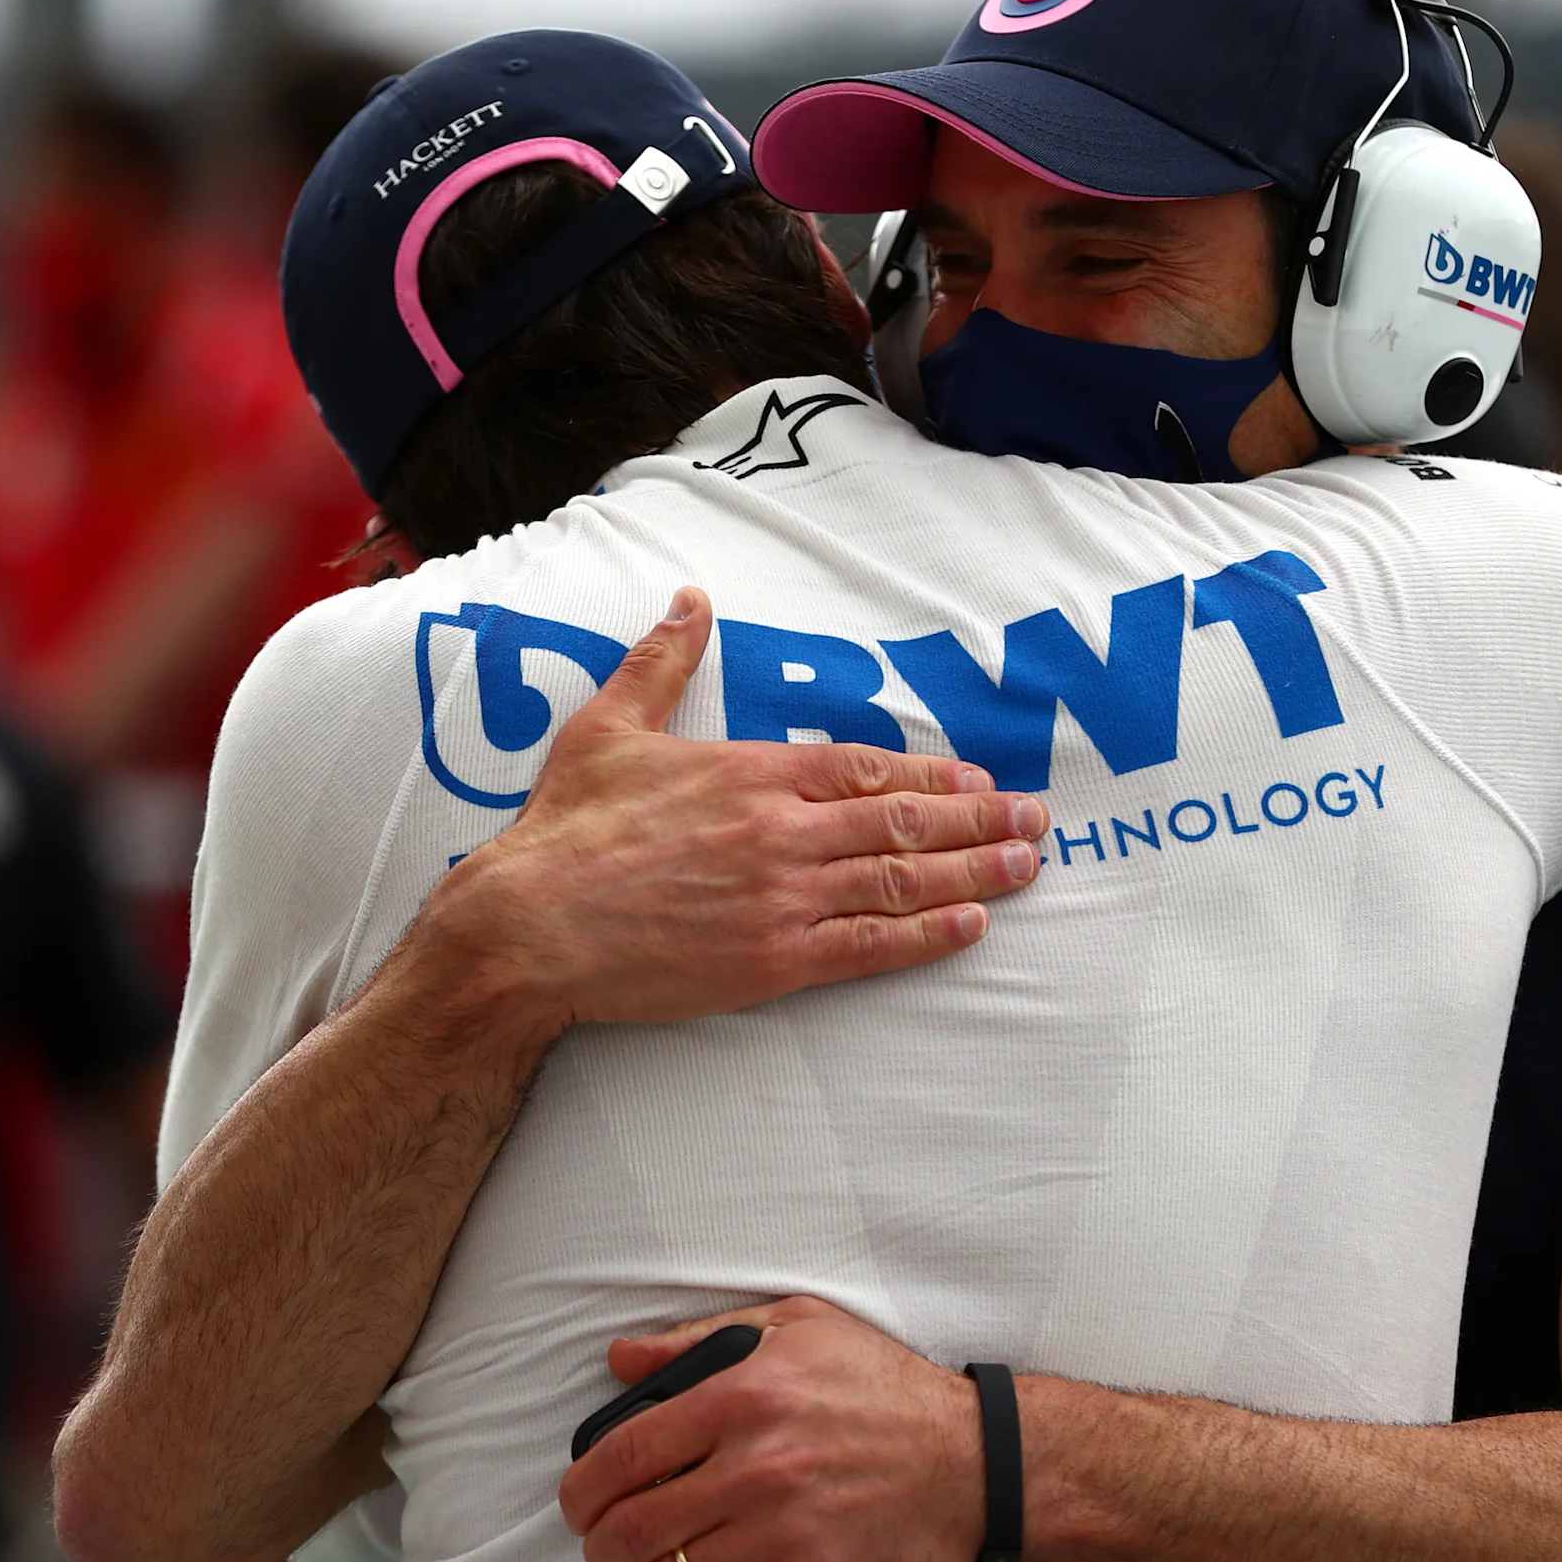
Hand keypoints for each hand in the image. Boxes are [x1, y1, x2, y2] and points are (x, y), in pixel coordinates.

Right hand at [412, 589, 1049, 1036]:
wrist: (529, 926)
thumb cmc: (563, 830)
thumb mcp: (608, 727)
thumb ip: (661, 663)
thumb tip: (688, 600)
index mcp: (750, 773)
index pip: (863, 765)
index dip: (928, 771)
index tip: (974, 777)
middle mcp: (782, 831)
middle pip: (901, 818)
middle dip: (976, 820)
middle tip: (1033, 821)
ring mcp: (783, 898)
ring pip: (900, 878)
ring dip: (973, 872)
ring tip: (1024, 866)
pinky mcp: (773, 961)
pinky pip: (870, 946)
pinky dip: (926, 935)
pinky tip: (970, 927)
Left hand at [559, 1296, 984, 1561]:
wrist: (983, 1462)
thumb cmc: (890, 1391)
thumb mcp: (801, 1328)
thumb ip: (704, 1338)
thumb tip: (623, 1358)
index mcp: (742, 1394)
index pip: (625, 1452)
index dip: (583, 1491)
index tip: (580, 1508)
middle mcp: (755, 1463)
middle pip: (634, 1526)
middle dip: (602, 1553)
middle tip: (607, 1558)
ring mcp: (783, 1529)